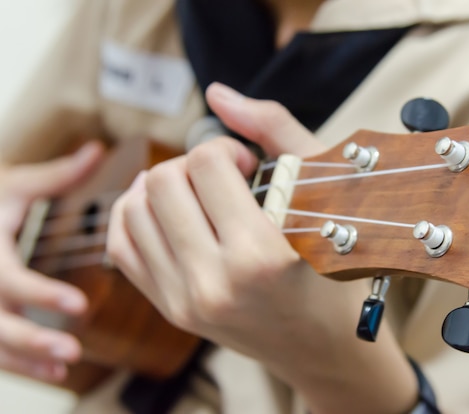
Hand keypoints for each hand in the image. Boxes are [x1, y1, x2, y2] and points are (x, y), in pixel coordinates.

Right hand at [0, 142, 103, 381]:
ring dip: (26, 358)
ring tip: (64, 367)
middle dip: (30, 340)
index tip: (79, 305)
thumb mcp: (15, 185)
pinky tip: (53, 371)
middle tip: (72, 351)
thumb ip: (56, 175)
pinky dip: (19, 362)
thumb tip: (97, 149)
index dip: (42, 293)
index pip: (8, 279)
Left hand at [107, 83, 416, 413]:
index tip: (248, 165)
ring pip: (133, 208)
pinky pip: (121, 245)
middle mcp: (213, 284)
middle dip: (192, 164)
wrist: (321, 343)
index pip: (204, 164)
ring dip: (163, 185)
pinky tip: (167, 211)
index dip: (225, 149)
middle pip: (161, 182)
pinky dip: (136, 214)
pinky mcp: (168, 309)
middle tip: (223, 179)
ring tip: (198, 194)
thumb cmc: (332, 265)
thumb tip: (216, 93)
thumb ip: (274, 130)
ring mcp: (183, 302)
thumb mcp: (321, 190)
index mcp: (259, 255)